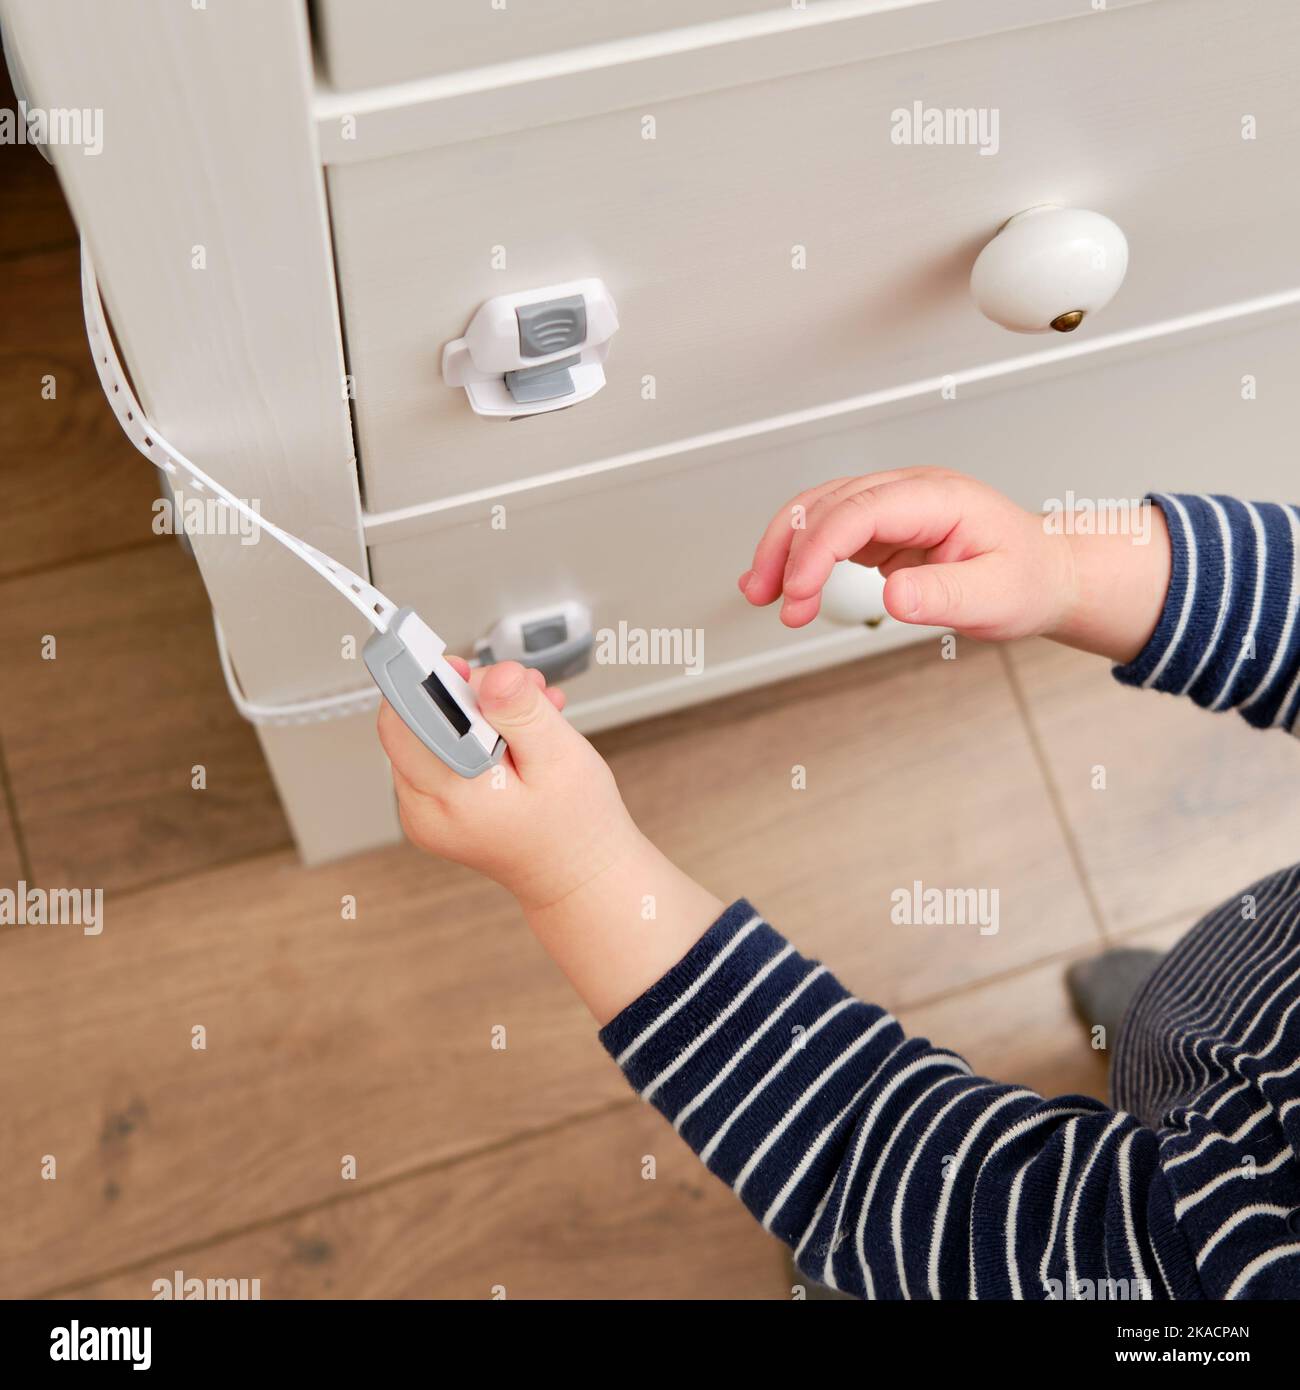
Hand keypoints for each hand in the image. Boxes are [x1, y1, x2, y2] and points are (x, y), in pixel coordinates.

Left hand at [377, 658, 724, 1025]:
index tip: (458, 661)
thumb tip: (493, 674)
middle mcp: (424, 808)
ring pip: (431, 733)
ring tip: (530, 715)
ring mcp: (425, 811)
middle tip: (520, 690)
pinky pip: (441, 754)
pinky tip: (517, 736)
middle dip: (468, 693)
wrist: (579, 877)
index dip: (430, 679)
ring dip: (477, 713)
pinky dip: (475, 736)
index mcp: (451, 796)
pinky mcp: (435, 808)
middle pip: (417, 719)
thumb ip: (522, 712)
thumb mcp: (560, 758)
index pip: (404, 717)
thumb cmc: (577, 827)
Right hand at [738, 466, 1168, 659]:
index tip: (799, 590)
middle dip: (788, 548)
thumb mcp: (995, 597)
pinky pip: (829, 530)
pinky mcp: (883, 526)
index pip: (861, 509)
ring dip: (784, 549)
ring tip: (763, 593)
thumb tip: (894, 598)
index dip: (820, 547)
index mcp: (939, 498)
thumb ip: (944, 596)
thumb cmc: (1027, 579)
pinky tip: (785, 583)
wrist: (1044, 575)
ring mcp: (894, 505)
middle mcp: (910, 492)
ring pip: (819, 511)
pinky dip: (800, 556)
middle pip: (827, 502)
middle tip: (771, 599)